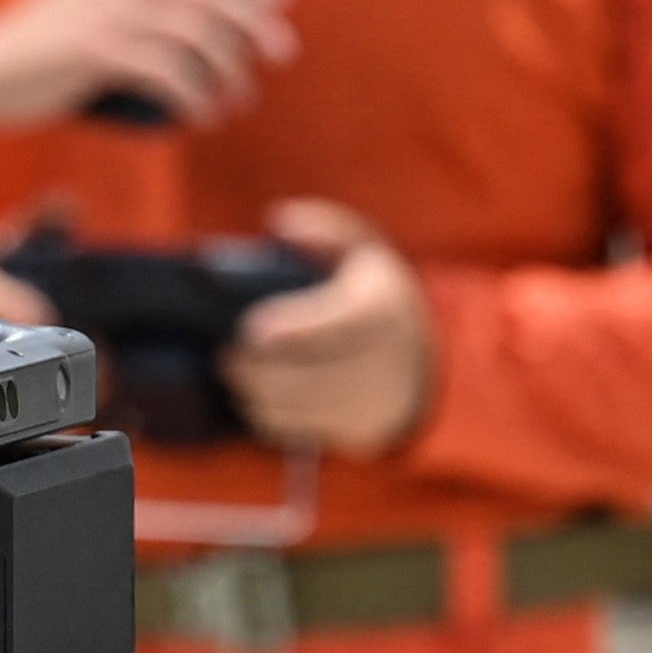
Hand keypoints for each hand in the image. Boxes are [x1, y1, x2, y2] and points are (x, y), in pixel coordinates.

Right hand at [0, 0, 298, 135]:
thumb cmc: (42, 50)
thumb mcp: (88, 5)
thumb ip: (134, 1)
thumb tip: (200, 20)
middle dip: (254, 21)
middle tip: (282, 53)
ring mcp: (104, 10)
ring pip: (193, 33)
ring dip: (229, 69)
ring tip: (240, 100)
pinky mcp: (92, 50)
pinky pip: (164, 71)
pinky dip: (194, 95)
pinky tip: (205, 115)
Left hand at [226, 198, 436, 457]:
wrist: (425, 362)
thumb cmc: (379, 297)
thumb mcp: (366, 250)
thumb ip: (325, 229)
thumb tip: (279, 221)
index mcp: (382, 310)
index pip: (340, 324)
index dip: (295, 329)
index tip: (252, 330)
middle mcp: (381, 362)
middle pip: (311, 375)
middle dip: (259, 368)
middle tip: (226, 353)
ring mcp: (370, 402)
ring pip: (301, 408)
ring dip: (257, 393)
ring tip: (234, 370)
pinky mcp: (356, 432)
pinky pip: (302, 430)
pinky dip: (269, 415)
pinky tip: (254, 393)